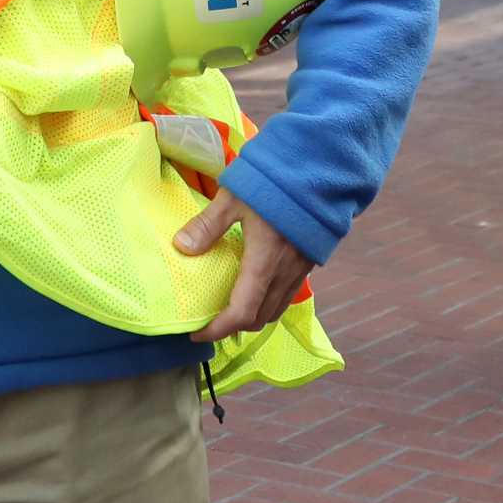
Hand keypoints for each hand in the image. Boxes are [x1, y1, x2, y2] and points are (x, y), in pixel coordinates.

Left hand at [172, 193, 314, 342]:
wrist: (321, 169)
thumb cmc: (276, 181)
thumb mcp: (234, 197)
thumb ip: (208, 225)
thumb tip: (181, 247)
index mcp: (264, 261)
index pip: (242, 312)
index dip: (218, 329)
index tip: (197, 333)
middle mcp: (285, 272)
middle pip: (259, 318)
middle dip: (234, 327)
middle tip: (209, 321)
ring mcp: (300, 269)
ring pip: (276, 309)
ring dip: (253, 317)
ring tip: (230, 309)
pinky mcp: (308, 261)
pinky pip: (287, 295)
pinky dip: (269, 303)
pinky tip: (255, 288)